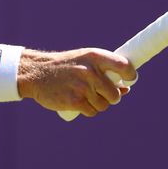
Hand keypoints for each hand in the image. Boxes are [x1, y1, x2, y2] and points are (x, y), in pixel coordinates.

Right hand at [18, 48, 136, 116]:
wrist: (37, 73)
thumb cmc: (65, 67)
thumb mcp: (84, 61)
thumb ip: (105, 71)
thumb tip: (126, 89)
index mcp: (95, 57)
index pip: (124, 66)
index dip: (131, 75)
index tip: (129, 80)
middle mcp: (91, 71)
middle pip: (115, 93)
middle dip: (111, 97)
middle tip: (100, 93)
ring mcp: (83, 87)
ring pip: (104, 105)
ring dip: (97, 104)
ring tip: (85, 96)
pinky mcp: (75, 101)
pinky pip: (92, 112)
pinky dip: (88, 110)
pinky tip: (79, 103)